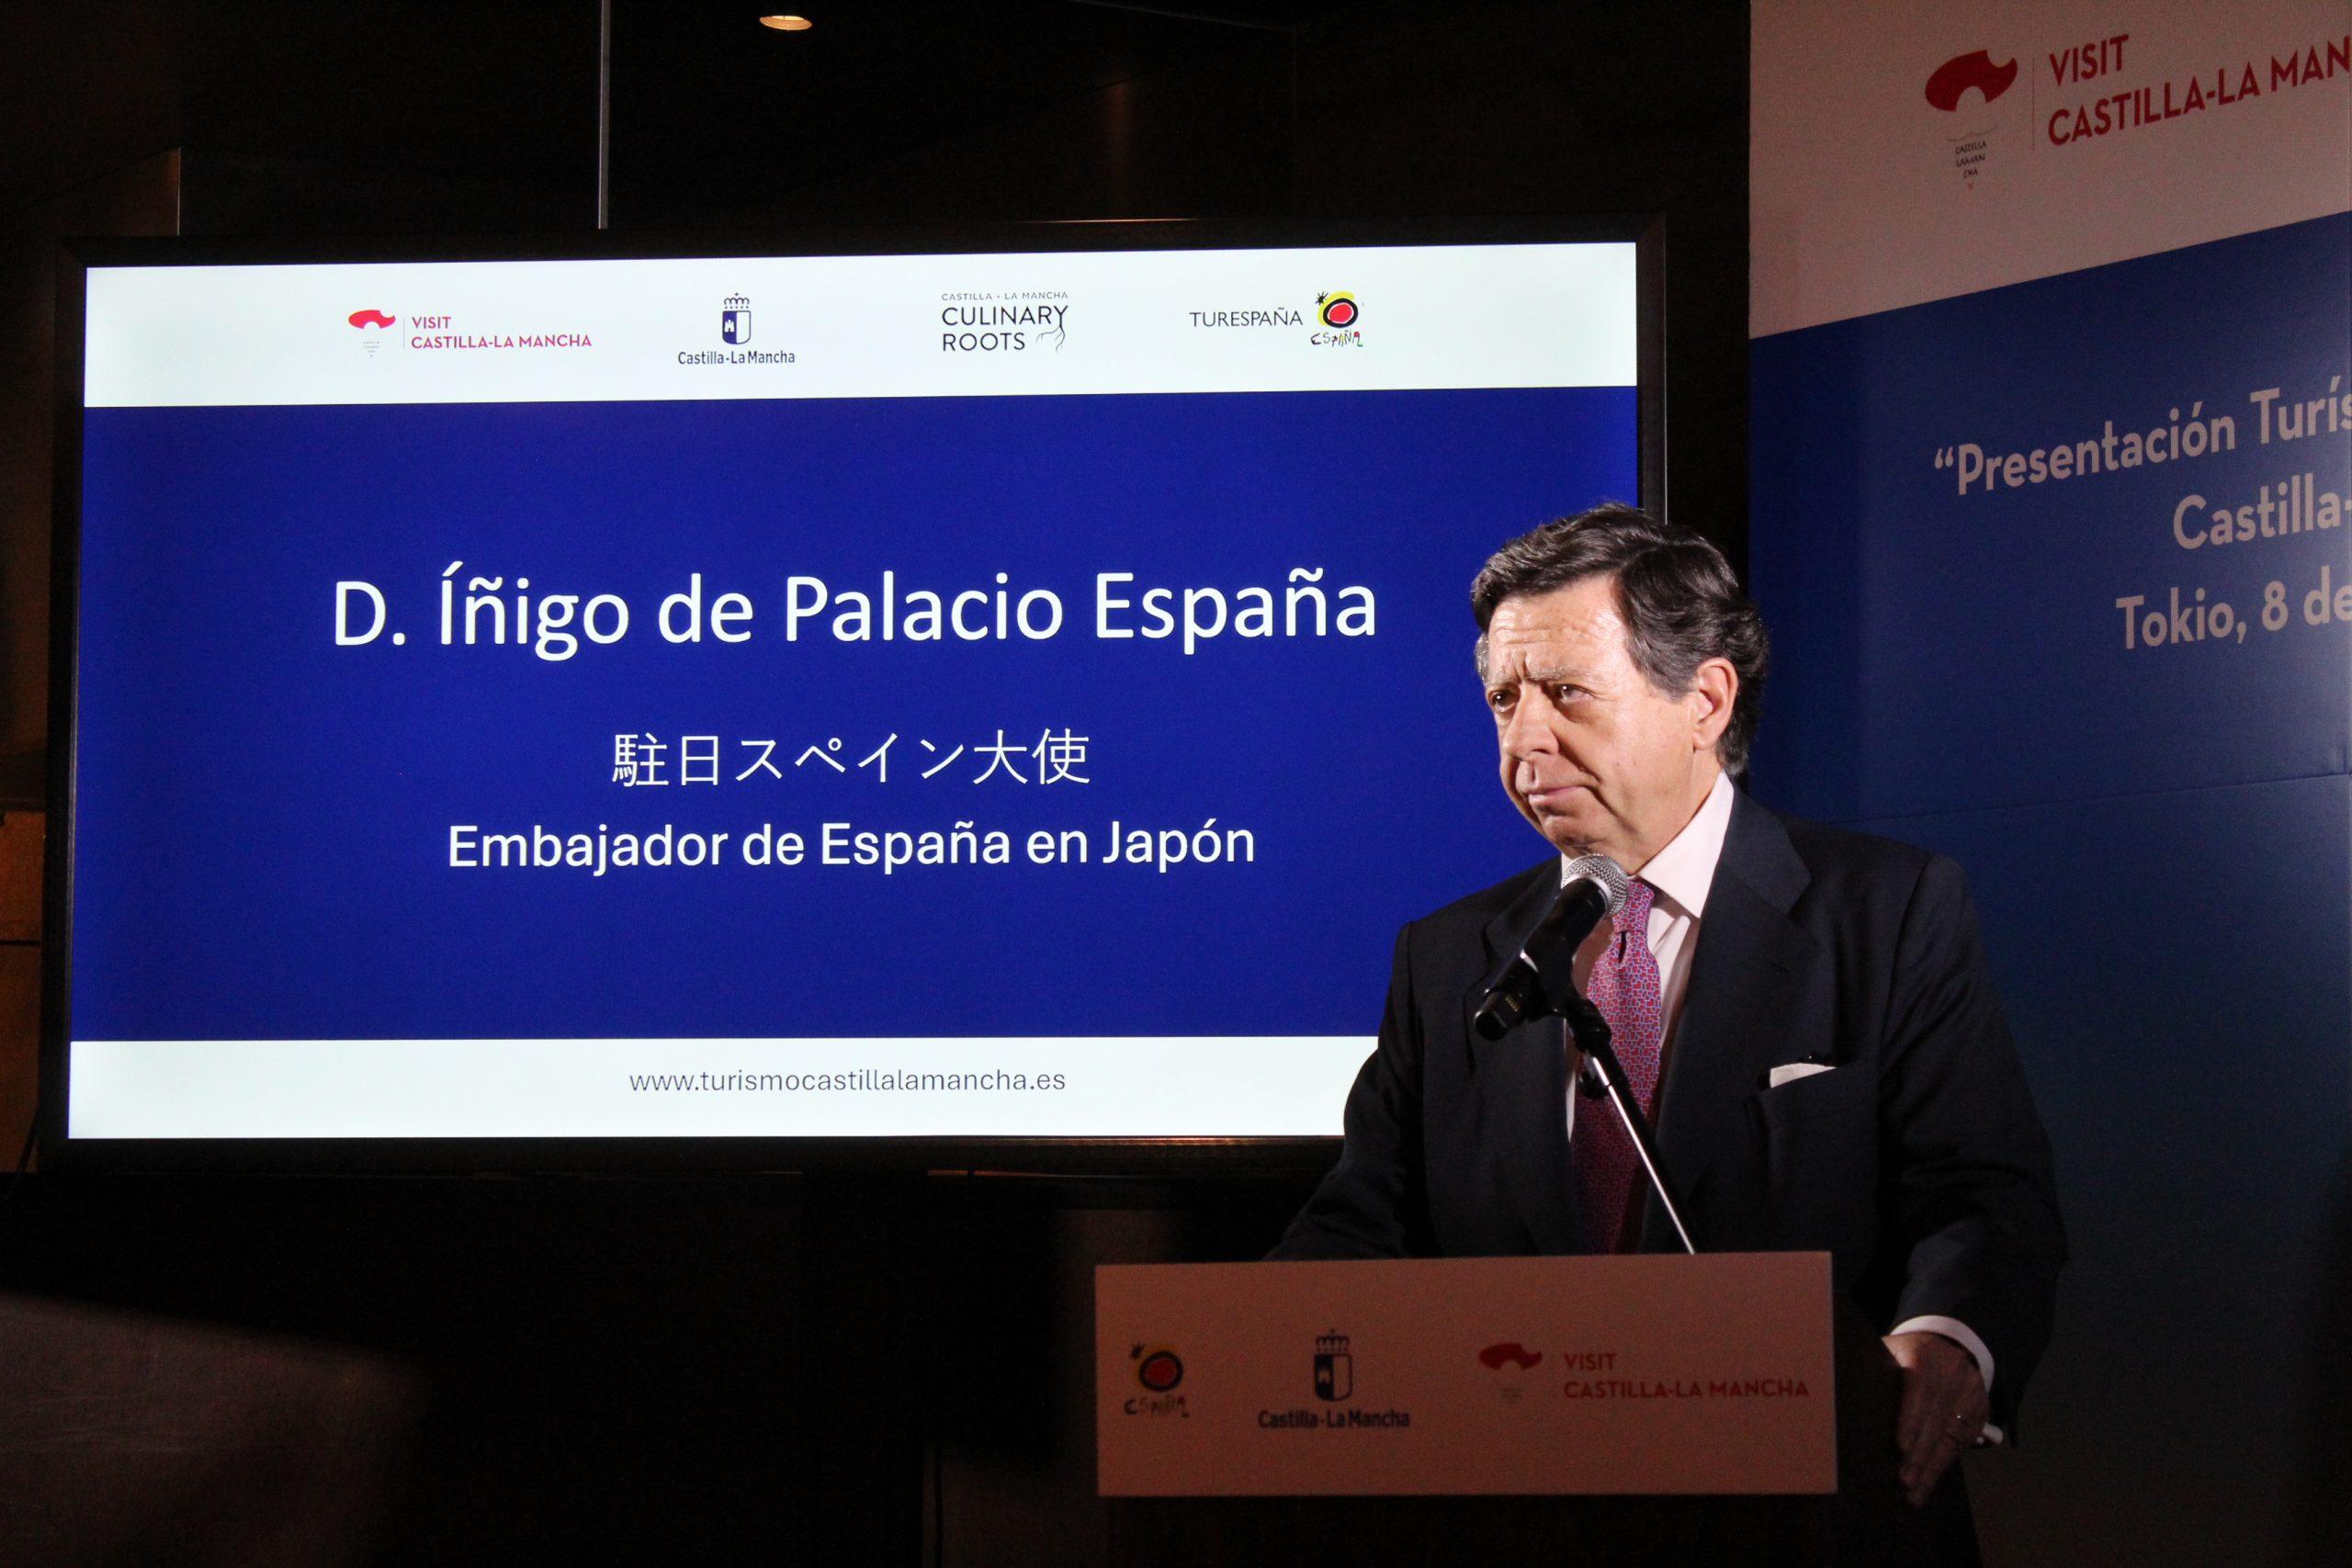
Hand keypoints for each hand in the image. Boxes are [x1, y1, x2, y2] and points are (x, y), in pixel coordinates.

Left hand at [1884, 1330, 1987, 1507]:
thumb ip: (1872, 1369)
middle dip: (1918, 1454)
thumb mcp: (1888, 1351)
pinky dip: (1943, 1465)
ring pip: (1951, 1436)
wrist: (1948, 1343)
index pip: (1918, 1389)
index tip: (1900, 1446)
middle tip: (1903, 1480)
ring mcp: (1970, 1392)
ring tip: (1913, 1492)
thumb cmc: (1905, 1354)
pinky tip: (1928, 1483)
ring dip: (1931, 1468)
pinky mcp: (1980, 1410)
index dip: (1909, 1419)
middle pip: (1935, 1419)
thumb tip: (1840, 1395)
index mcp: (1923, 1356)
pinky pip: (1962, 1442)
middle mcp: (1951, 1373)